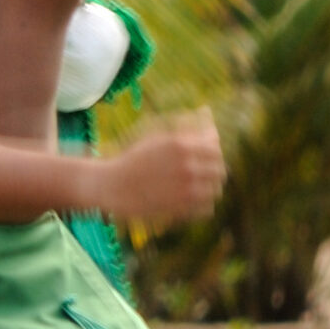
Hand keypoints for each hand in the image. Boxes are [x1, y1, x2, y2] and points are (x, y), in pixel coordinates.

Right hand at [92, 113, 226, 225]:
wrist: (110, 185)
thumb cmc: (133, 160)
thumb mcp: (157, 138)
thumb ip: (186, 130)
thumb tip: (209, 119)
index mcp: (181, 145)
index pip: (215, 149)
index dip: (211, 154)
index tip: (201, 159)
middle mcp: (187, 166)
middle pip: (219, 171)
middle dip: (211, 172)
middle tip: (197, 175)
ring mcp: (185, 189)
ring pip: (215, 191)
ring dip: (207, 190)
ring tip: (191, 189)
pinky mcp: (181, 209)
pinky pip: (207, 209)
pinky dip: (201, 206)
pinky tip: (187, 201)